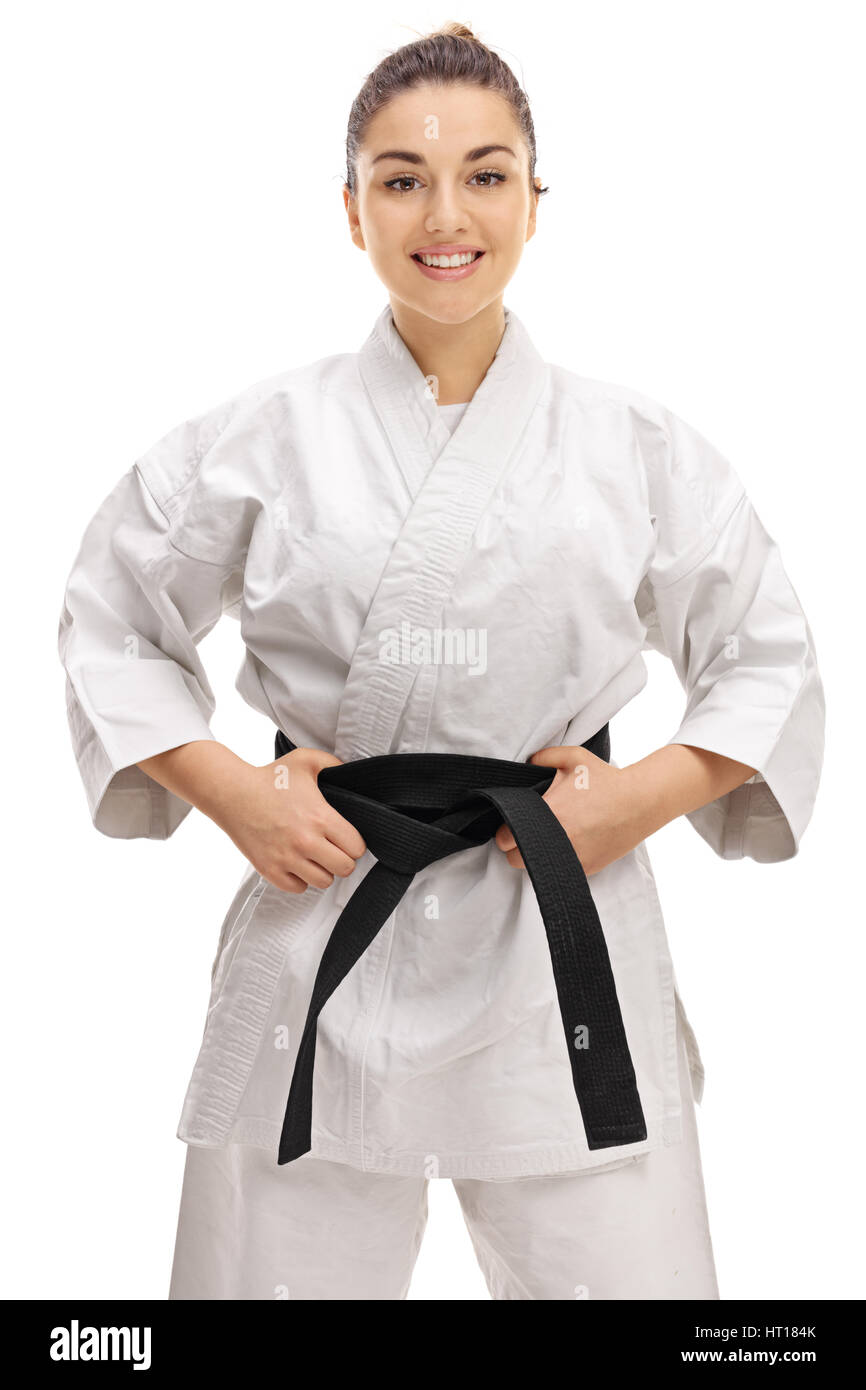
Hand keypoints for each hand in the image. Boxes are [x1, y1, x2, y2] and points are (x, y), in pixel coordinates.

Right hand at [209, 746, 366, 893]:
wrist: (232, 793)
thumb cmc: (270, 777)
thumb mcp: (306, 760)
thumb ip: (334, 764)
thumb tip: (351, 771)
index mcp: (320, 817)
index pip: (357, 848)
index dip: (355, 843)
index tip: (346, 837)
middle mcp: (306, 841)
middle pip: (345, 869)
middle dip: (343, 859)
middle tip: (333, 849)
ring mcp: (287, 858)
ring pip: (323, 882)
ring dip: (323, 870)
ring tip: (315, 856)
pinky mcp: (269, 869)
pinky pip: (298, 888)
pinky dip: (300, 879)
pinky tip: (297, 863)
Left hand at [494, 744, 645, 876]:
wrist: (640, 802)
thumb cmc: (606, 780)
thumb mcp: (574, 758)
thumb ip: (542, 757)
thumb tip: (524, 764)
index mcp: (548, 813)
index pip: (505, 837)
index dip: (504, 831)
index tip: (511, 824)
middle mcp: (557, 839)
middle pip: (514, 860)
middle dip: (515, 847)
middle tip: (526, 833)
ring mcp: (572, 856)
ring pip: (535, 869)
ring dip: (534, 857)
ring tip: (545, 839)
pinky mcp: (586, 867)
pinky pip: (560, 870)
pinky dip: (558, 860)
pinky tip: (567, 844)